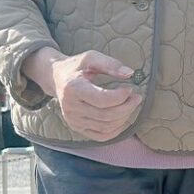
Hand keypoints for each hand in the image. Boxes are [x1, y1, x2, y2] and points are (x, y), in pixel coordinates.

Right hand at [23, 47, 142, 140]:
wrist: (57, 78)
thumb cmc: (76, 66)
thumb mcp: (91, 57)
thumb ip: (110, 64)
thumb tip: (130, 73)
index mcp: (73, 89)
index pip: (102, 100)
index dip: (120, 96)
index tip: (130, 88)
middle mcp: (71, 108)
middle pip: (106, 115)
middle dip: (127, 107)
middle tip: (137, 97)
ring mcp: (73, 121)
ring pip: (106, 127)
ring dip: (124, 117)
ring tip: (131, 104)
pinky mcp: (78, 128)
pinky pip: (101, 136)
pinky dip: (117, 129)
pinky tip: (123, 117)